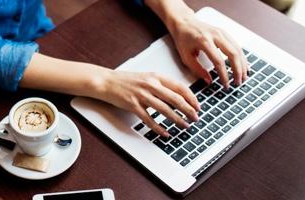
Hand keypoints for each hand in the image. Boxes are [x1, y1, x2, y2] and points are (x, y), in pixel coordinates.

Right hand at [22, 54, 198, 136]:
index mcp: (156, 76)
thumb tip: (180, 95)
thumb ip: (162, 84)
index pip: (180, 87)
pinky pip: (149, 119)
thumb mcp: (147, 77)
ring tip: (185, 126)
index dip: (191, 98)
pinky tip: (165, 133)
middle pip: (175, 99)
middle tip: (195, 118)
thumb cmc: (128, 80)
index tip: (198, 106)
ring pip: (164, 110)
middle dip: (188, 110)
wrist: (107, 81)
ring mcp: (142, 95)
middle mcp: (151, 85)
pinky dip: (158, 128)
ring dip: (177, 119)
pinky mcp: (133, 105)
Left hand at [169, 16, 248, 88]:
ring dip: (242, 65)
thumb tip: (209, 81)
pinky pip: (236, 46)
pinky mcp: (225, 33)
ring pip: (238, 49)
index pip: (218, 61)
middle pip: (233, 54)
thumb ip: (197, 69)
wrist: (184, 22)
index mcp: (204, 41)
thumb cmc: (183, 39)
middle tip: (238, 83)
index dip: (224, 75)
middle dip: (238, 70)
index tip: (226, 84)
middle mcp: (215, 35)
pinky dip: (241, 57)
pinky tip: (243, 66)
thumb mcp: (186, 57)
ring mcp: (222, 33)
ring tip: (243, 77)